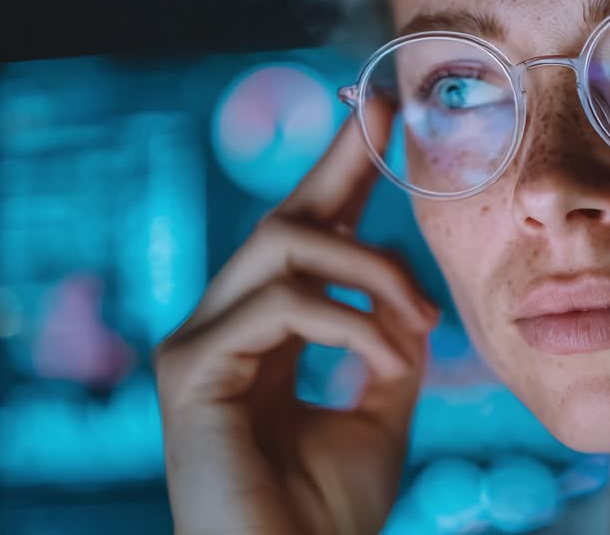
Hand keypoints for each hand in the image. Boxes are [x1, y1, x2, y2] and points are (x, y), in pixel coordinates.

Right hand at [154, 100, 439, 534]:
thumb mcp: (381, 411)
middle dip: (341, 164)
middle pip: (282, 216)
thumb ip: (389, 346)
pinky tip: (388, 362)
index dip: (337, 171)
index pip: (302, 235)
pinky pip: (283, 304)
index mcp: (266, 334)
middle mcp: (224, 326)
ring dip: (370, 270)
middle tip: (389, 123)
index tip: (374, 115)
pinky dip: (351, 323)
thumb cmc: (330, 512)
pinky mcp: (191, 369)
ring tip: (418, 321)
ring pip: (283, 245)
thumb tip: (410, 297)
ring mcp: (200, 343)